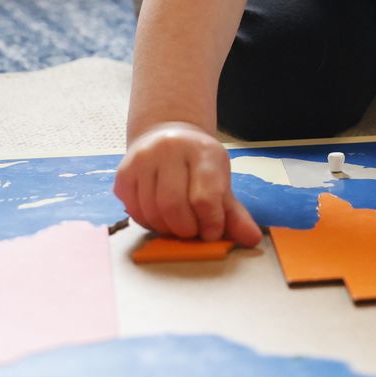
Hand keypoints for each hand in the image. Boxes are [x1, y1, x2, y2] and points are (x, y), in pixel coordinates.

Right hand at [114, 121, 263, 244]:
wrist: (168, 137)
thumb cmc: (198, 166)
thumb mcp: (221, 183)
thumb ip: (234, 214)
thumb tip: (251, 239)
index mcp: (202, 151)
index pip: (205, 197)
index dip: (210, 223)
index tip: (212, 232)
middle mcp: (170, 149)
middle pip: (173, 206)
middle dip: (186, 229)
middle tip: (193, 231)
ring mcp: (143, 159)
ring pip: (151, 211)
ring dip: (166, 229)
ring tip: (178, 224)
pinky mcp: (124, 172)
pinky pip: (134, 210)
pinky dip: (148, 223)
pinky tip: (160, 217)